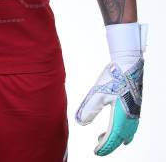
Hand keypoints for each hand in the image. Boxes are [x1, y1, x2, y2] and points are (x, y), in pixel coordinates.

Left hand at [75, 22, 146, 155]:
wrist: (129, 63)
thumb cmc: (113, 77)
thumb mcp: (97, 93)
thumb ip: (89, 109)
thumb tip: (80, 123)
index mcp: (121, 117)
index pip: (112, 139)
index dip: (104, 147)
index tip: (96, 151)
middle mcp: (130, 118)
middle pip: (120, 139)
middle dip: (110, 145)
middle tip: (98, 147)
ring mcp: (135, 113)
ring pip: (127, 133)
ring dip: (116, 138)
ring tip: (104, 137)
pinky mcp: (136, 106)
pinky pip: (132, 126)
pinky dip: (125, 132)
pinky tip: (118, 126)